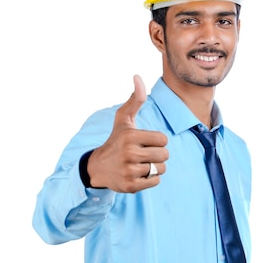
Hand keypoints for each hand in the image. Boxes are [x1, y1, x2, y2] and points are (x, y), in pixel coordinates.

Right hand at [87, 75, 168, 192]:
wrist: (98, 167)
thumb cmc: (116, 140)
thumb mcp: (123, 119)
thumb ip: (135, 99)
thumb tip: (137, 76)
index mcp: (130, 136)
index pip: (163, 139)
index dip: (157, 141)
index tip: (144, 142)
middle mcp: (129, 154)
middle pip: (164, 155)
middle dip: (157, 155)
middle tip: (142, 154)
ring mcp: (129, 171)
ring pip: (161, 169)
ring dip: (154, 167)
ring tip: (140, 164)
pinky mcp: (130, 186)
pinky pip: (155, 182)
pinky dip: (150, 179)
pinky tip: (137, 174)